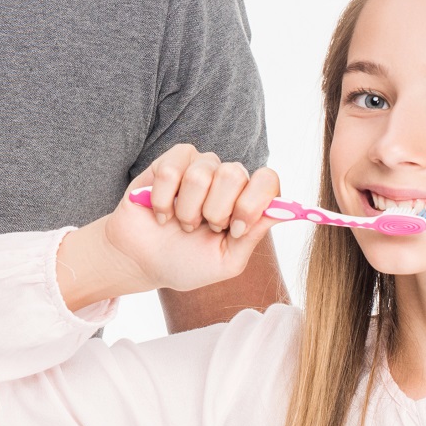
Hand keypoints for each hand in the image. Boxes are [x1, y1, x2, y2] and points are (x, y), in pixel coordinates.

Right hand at [55, 144, 280, 309]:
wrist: (142, 262)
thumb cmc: (185, 262)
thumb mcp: (225, 261)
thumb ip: (253, 236)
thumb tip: (283, 212)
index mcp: (246, 201)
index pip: (268, 180)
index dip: (254, 202)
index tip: (236, 229)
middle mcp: (226, 180)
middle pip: (234, 174)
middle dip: (215, 211)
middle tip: (203, 228)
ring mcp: (198, 167)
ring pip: (201, 174)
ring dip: (187, 210)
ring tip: (180, 223)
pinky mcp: (169, 163)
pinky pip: (172, 169)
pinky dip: (163, 200)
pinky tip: (161, 213)